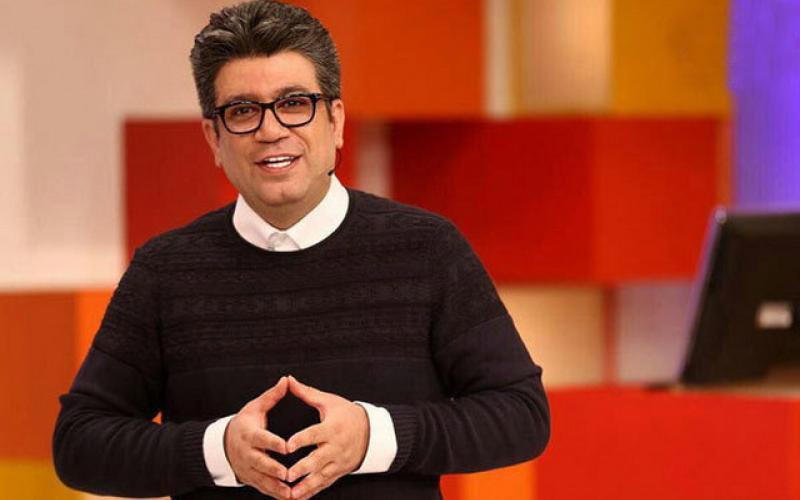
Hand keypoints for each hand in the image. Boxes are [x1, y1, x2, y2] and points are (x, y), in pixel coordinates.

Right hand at [224, 376, 290, 498]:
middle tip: (287, 473)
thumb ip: (272, 396)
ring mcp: (248, 468)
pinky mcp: (251, 479)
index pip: (261, 439)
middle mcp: (247, 453)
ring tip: (290, 492)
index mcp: (249, 434)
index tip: (286, 446)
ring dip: (275, 487)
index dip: (273, 443)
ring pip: (262, 479)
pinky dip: (274, 494)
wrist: (223, 444)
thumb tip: (286, 380)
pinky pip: (263, 488)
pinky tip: (288, 497)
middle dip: (273, 469)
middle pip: (260, 462)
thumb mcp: (255, 408)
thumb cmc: (245, 423)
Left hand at [284, 375, 368, 499]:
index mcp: (332, 428)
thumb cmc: (346, 414)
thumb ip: (307, 393)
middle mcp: (336, 447)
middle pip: (318, 459)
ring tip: (290, 494)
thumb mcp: (329, 401)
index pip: (315, 434)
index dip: (301, 440)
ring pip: (321, 476)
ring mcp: (338, 462)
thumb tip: (289, 380)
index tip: (287, 446)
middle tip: (287, 475)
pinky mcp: (339, 472)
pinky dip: (312, 491)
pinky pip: (324, 484)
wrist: (371, 431)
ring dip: (305, 485)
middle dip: (303, 468)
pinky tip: (298, 498)